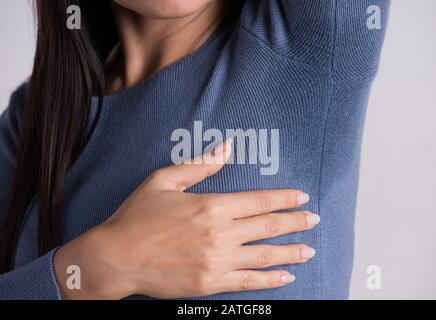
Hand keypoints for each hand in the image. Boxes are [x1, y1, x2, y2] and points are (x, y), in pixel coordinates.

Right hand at [54, 140, 318, 298]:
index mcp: (211, 206)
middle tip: (314, 219)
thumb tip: (226, 148)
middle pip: (268, 227)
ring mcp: (217, 262)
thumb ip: (200, 165)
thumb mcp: (164, 180)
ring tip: (309, 250)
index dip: (284, 199)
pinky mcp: (210, 284)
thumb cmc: (137, 217)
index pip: (259, 201)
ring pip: (264, 256)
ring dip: (290, 252)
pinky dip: (270, 279)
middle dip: (295, 222)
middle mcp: (219, 234)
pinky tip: (286, 276)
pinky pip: (248, 282)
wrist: (116, 257)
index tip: (302, 197)